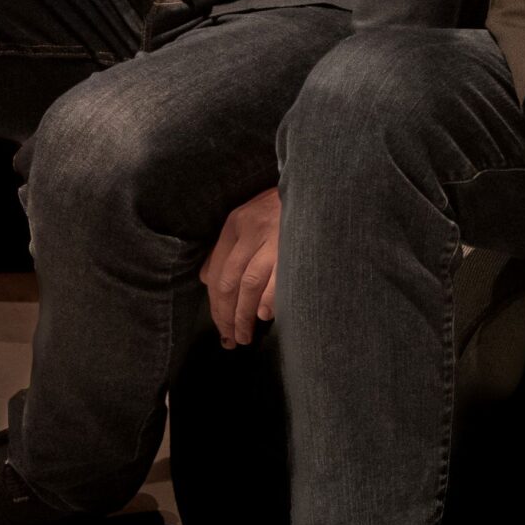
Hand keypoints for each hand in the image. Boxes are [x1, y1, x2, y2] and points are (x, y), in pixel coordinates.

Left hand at [202, 186, 281, 346]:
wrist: (318, 186)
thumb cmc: (284, 207)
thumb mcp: (249, 217)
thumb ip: (228, 246)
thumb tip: (206, 279)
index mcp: (236, 223)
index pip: (216, 271)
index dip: (215, 304)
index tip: (220, 324)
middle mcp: (251, 229)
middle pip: (229, 282)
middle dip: (226, 315)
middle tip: (230, 338)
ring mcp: (275, 237)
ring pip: (249, 285)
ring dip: (244, 315)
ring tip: (245, 335)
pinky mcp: (297, 244)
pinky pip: (278, 280)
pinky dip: (269, 300)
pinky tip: (266, 315)